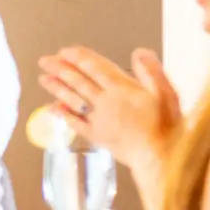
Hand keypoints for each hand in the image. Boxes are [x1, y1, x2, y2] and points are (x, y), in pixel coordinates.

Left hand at [40, 46, 177, 167]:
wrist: (159, 158)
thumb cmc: (166, 126)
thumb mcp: (166, 94)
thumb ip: (151, 72)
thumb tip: (139, 52)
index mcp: (122, 89)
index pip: (96, 68)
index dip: (79, 58)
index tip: (65, 51)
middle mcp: (106, 102)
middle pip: (79, 82)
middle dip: (60, 69)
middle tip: (44, 61)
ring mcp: (99, 120)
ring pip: (74, 99)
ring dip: (57, 88)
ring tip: (43, 79)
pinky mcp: (97, 136)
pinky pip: (76, 123)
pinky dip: (64, 114)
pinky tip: (53, 107)